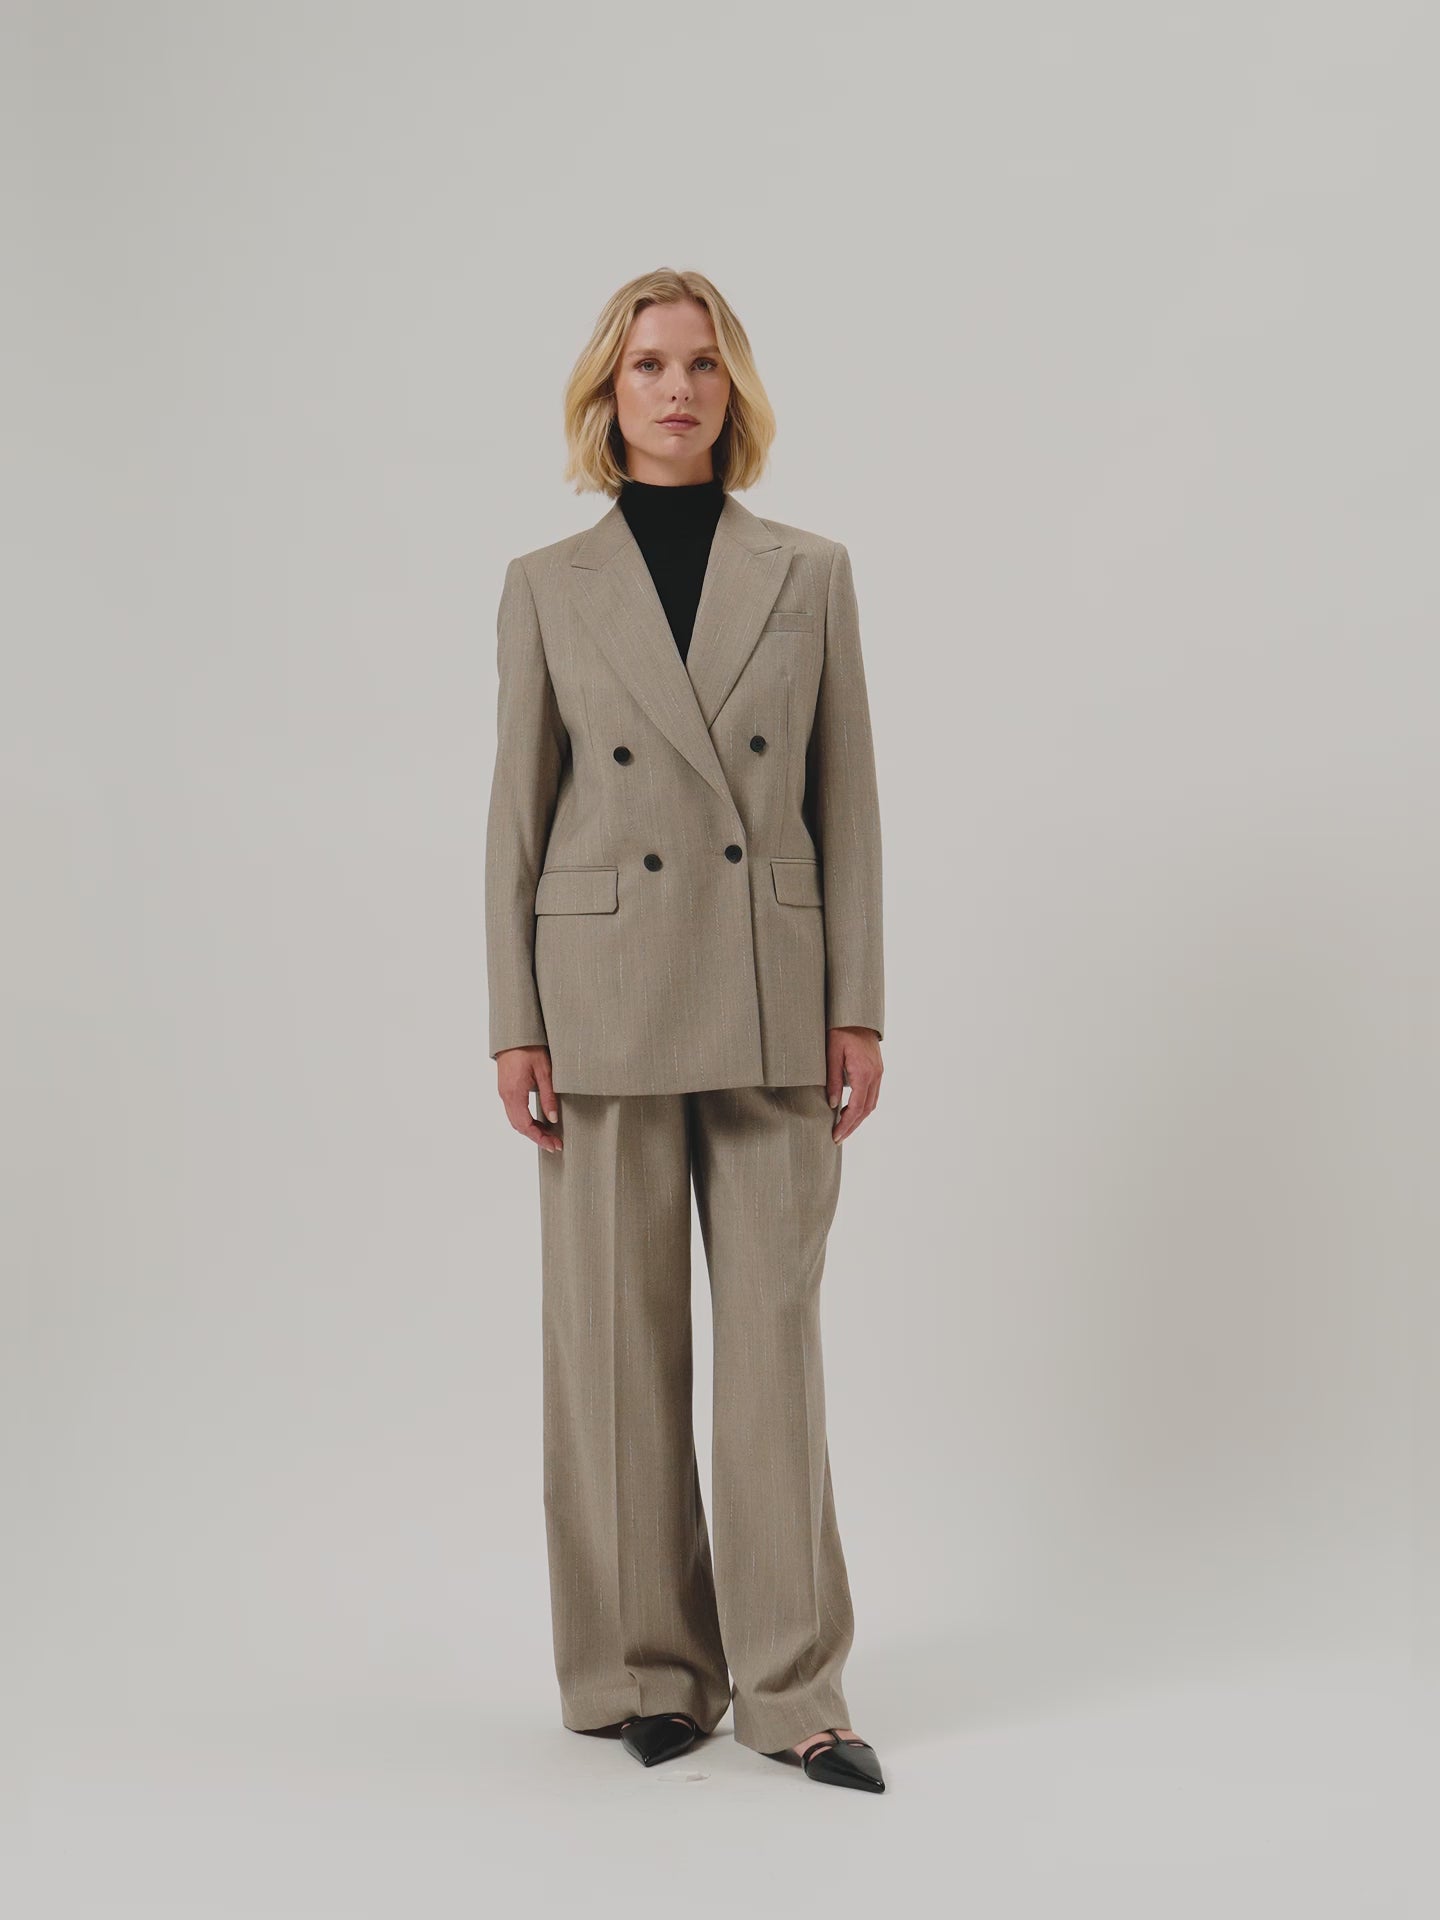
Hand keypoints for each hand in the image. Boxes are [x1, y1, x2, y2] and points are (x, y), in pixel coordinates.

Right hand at [496, 1045, 562, 1152]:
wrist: (514, 1034)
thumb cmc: (529, 1048)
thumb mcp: (545, 1071)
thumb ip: (549, 1096)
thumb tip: (553, 1119)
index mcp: (514, 1093)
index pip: (525, 1125)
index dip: (539, 1138)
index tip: (553, 1145)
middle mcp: (506, 1096)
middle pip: (519, 1126)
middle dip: (537, 1137)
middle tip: (555, 1144)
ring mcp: (504, 1092)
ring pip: (515, 1120)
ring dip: (531, 1130)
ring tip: (549, 1135)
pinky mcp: (506, 1089)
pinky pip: (514, 1112)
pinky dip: (526, 1121)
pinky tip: (538, 1122)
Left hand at [826, 1027, 881, 1141]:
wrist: (856, 1013)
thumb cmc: (840, 1029)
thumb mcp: (831, 1053)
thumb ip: (833, 1080)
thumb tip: (833, 1104)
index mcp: (864, 1072)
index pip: (857, 1107)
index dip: (846, 1124)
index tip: (835, 1135)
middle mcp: (875, 1074)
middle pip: (866, 1109)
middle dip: (852, 1126)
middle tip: (838, 1138)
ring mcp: (878, 1072)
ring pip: (872, 1103)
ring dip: (859, 1118)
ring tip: (843, 1128)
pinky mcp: (877, 1069)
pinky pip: (873, 1093)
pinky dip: (863, 1106)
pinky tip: (851, 1110)